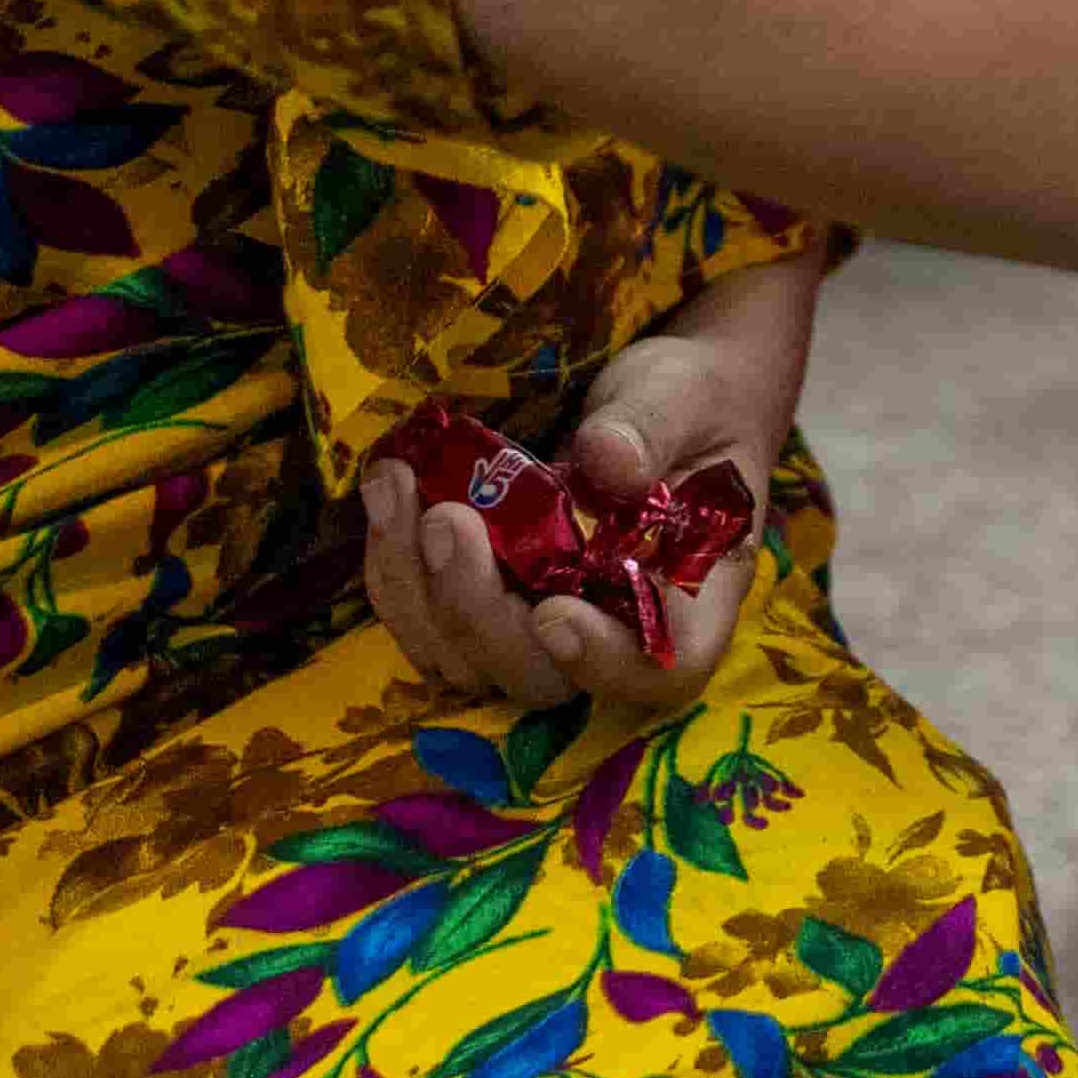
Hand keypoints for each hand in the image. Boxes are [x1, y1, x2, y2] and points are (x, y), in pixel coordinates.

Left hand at [361, 255, 811, 722]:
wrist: (657, 403)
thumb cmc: (690, 407)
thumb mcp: (684, 398)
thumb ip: (653, 428)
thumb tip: (609, 460)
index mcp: (688, 600)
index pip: (660, 671)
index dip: (603, 662)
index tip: (554, 613)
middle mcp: (608, 632)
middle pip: (538, 679)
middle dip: (477, 613)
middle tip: (447, 519)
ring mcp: (536, 624)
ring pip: (464, 659)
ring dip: (416, 588)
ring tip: (395, 484)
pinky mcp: (484, 599)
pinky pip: (425, 616)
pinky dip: (394, 564)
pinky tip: (387, 485)